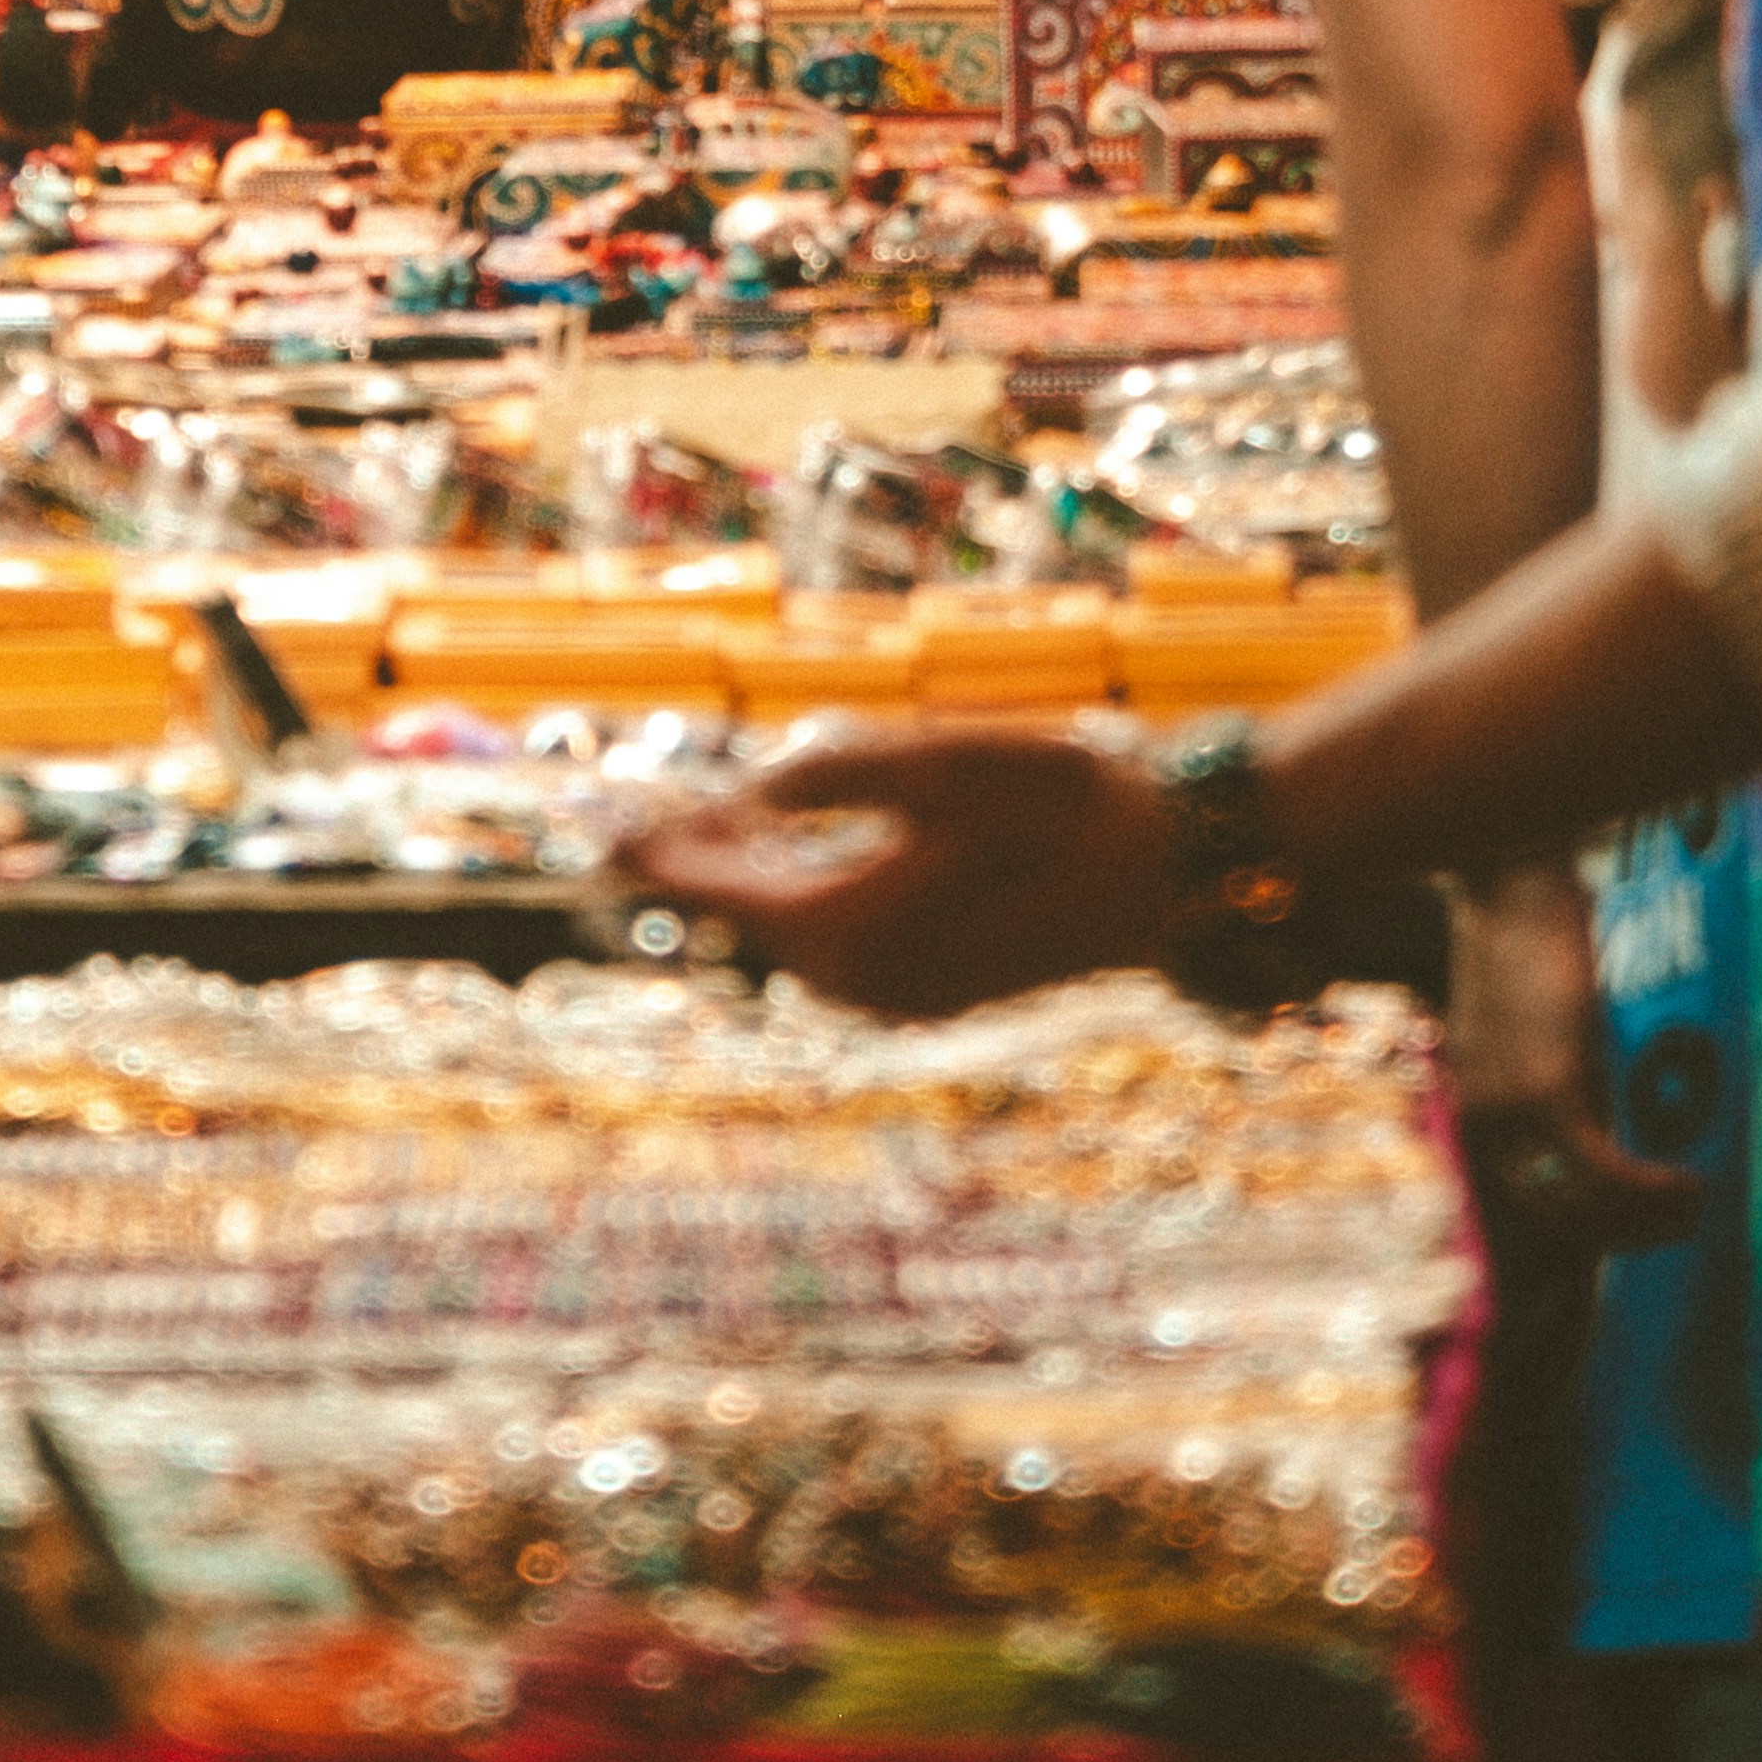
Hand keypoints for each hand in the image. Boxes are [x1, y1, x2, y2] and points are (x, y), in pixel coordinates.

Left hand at [617, 724, 1185, 1021]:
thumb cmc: (1054, 804)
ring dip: (756, 890)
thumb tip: (757, 791)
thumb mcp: (940, 763)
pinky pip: (842, 953)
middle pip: (755, 921)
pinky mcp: (942, 996)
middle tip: (642, 834)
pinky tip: (802, 876)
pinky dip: (806, 909)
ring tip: (712, 842)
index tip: (597, 841)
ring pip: (799, 941)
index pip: (723, 892)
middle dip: (701, 872)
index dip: (661, 857)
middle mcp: (865, 981)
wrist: (1164, 876)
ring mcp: (906, 998)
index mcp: (850, 927)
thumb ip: (837, 774)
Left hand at [1445, 853, 1702, 1249]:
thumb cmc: (1529, 940)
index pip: (1529, 1202)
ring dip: (1648, 1220)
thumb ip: (1559, 1079)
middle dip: (1625, 1235)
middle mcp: (1481, 1121)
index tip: (1641, 1229)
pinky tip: (1692, 1183)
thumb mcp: (1535, 1028)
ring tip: (1697, 1205)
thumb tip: (1615, 1128)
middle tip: (1681, 1224)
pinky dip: (1652, 1190)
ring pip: (1583, 1206)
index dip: (1590, 1227)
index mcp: (1475, 1109)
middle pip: (1556, 1218)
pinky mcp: (1547, 1090)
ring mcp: (1509, 1110)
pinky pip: (1604, 1171)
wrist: (1510, 880)